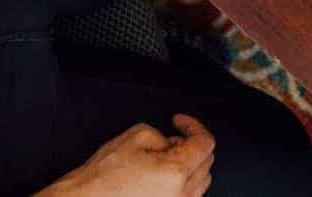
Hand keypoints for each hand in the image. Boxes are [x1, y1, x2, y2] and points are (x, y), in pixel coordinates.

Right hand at [38, 116, 215, 196]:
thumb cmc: (105, 177)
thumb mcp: (136, 136)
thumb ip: (164, 134)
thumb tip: (174, 142)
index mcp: (177, 172)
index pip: (205, 142)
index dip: (192, 126)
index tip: (180, 122)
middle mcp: (182, 194)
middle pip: (206, 161)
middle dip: (190, 145)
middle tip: (168, 139)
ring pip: (200, 180)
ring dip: (188, 164)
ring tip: (160, 159)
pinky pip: (188, 194)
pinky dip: (181, 181)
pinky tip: (159, 176)